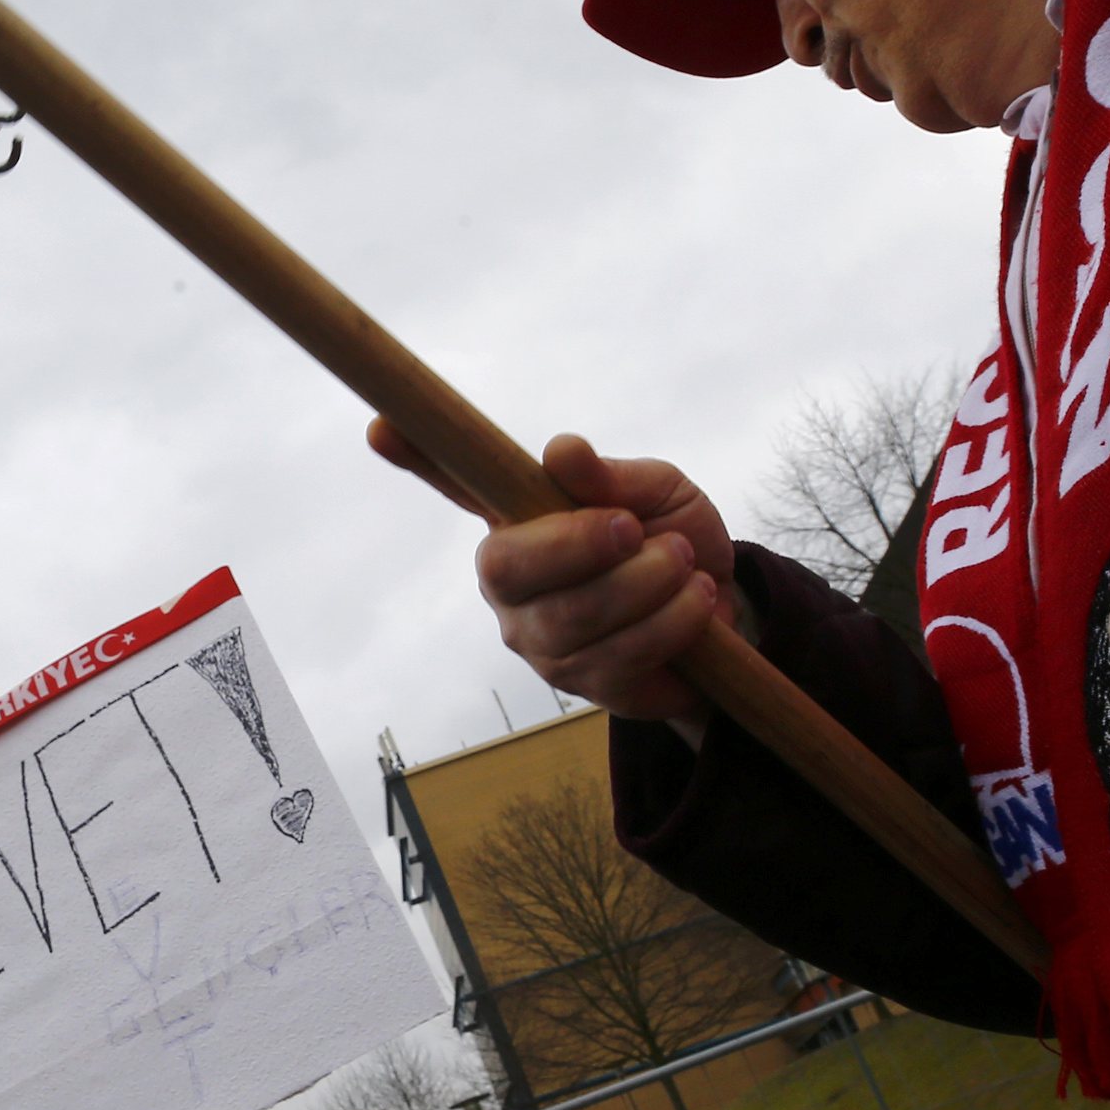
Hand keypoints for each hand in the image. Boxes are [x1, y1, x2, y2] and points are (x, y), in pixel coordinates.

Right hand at [370, 422, 735, 726]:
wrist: (729, 614)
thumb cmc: (674, 540)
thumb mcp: (659, 492)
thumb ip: (613, 477)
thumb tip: (562, 452)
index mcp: (518, 519)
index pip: (455, 483)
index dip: (417, 456)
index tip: (380, 426)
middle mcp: (511, 582)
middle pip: (504, 565)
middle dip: (575, 546)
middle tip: (633, 528)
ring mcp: (537, 638)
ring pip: (572, 616)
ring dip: (647, 585)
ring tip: (685, 565)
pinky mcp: (579, 684)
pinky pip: (618, 655)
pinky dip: (672, 621)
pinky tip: (695, 602)